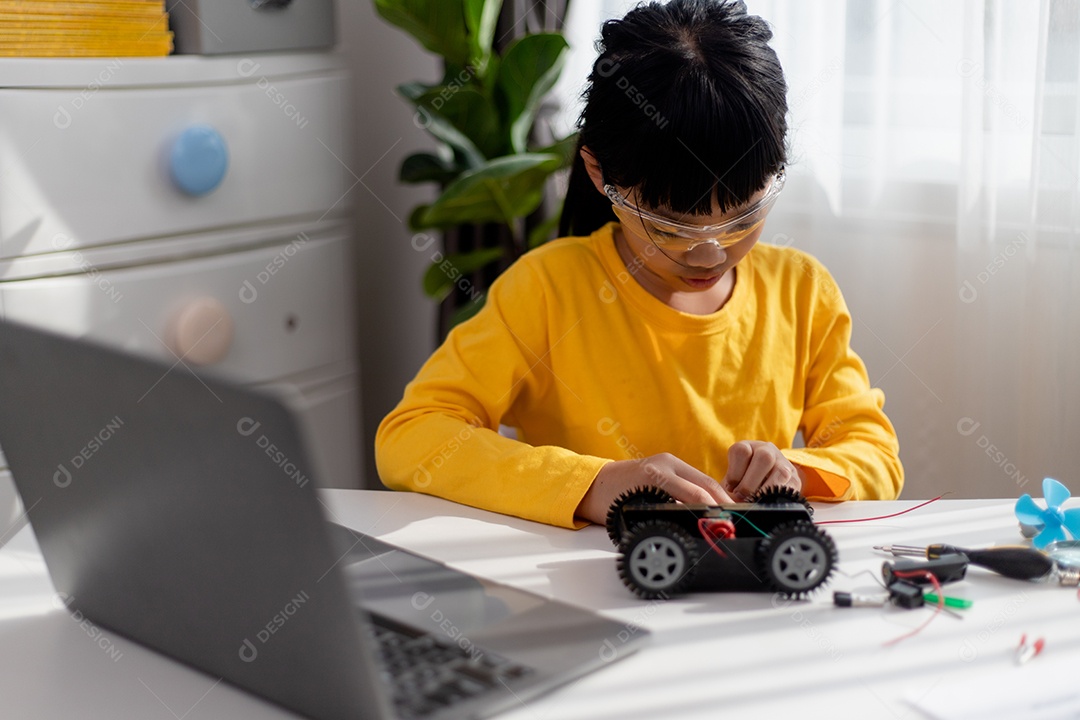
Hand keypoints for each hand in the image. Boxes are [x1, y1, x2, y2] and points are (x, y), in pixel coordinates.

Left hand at [575, 453, 732, 524]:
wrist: (592, 485)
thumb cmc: (608, 503)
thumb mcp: (636, 515)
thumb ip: (666, 518)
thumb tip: (692, 527)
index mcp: (656, 475)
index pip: (696, 493)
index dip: (714, 510)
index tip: (725, 524)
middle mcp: (664, 463)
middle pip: (705, 482)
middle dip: (723, 502)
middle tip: (737, 520)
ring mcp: (666, 461)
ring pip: (701, 478)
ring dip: (716, 496)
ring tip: (730, 515)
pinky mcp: (667, 463)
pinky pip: (692, 477)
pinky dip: (705, 490)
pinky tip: (713, 504)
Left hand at [720, 441, 803, 500]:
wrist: (765, 488)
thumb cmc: (742, 486)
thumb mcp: (733, 481)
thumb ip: (725, 488)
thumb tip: (720, 502)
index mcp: (748, 447)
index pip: (741, 450)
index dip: (734, 472)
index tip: (730, 487)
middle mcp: (767, 451)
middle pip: (763, 457)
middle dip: (749, 482)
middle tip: (742, 496)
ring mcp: (783, 463)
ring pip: (780, 471)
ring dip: (765, 490)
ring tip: (755, 501)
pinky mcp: (795, 479)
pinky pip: (790, 487)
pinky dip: (777, 497)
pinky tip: (767, 503)